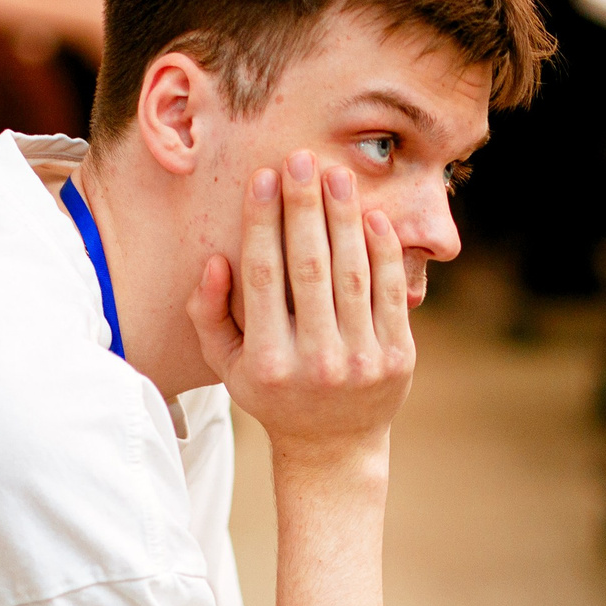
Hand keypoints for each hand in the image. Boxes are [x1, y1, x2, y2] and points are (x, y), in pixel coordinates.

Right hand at [188, 151, 415, 461]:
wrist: (334, 445)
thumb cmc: (273, 393)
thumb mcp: (227, 365)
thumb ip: (208, 315)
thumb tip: (215, 262)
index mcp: (267, 361)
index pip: (263, 277)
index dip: (263, 222)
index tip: (263, 177)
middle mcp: (315, 361)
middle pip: (310, 267)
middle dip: (305, 207)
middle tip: (302, 159)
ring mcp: (361, 360)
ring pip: (353, 273)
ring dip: (345, 217)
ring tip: (337, 175)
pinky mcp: (397, 356)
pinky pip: (390, 292)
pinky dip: (383, 250)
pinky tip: (371, 215)